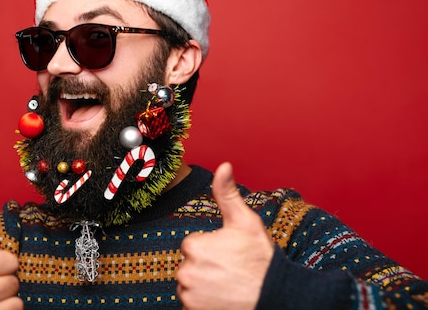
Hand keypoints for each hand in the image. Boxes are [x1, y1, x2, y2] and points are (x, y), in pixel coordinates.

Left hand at [177, 163, 273, 309]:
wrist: (276, 298)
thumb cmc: (261, 260)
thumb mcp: (246, 221)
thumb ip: (227, 193)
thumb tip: (223, 166)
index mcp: (194, 245)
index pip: (193, 244)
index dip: (213, 248)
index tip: (230, 254)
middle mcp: (186, 271)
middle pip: (191, 264)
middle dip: (207, 266)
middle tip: (231, 270)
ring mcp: (189, 295)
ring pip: (191, 284)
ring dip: (205, 285)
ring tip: (229, 284)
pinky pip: (192, 304)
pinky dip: (204, 303)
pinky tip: (223, 298)